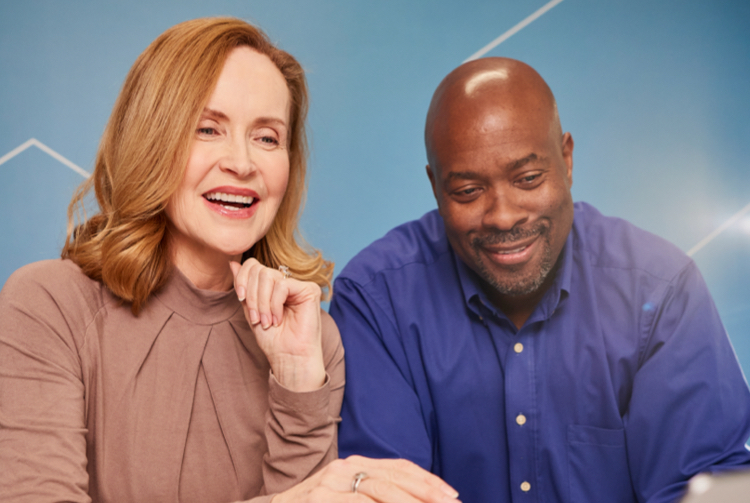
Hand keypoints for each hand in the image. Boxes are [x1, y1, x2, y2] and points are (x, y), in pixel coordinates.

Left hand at [230, 259, 325, 391]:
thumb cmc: (273, 339)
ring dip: (262, 302)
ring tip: (266, 321)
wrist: (289, 357)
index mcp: (272, 286)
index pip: (253, 266)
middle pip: (259, 270)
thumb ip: (244, 288)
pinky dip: (274, 304)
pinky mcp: (309, 290)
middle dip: (252, 296)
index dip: (242, 278)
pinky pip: (282, 286)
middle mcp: (285, 282)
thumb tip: (232, 263)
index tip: (241, 299)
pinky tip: (277, 319)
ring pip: (269, 276)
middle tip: (256, 318)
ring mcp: (298, 285)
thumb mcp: (250, 310)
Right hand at [272, 456, 460, 502]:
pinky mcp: (321, 499)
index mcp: (355, 465)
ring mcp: (331, 482)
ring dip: (410, 502)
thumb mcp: (346, 497)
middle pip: (396, 476)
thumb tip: (413, 500)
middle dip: (428, 491)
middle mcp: (345, 468)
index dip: (427, 480)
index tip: (451, 494)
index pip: (400, 467)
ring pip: (381, 490)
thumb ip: (374, 495)